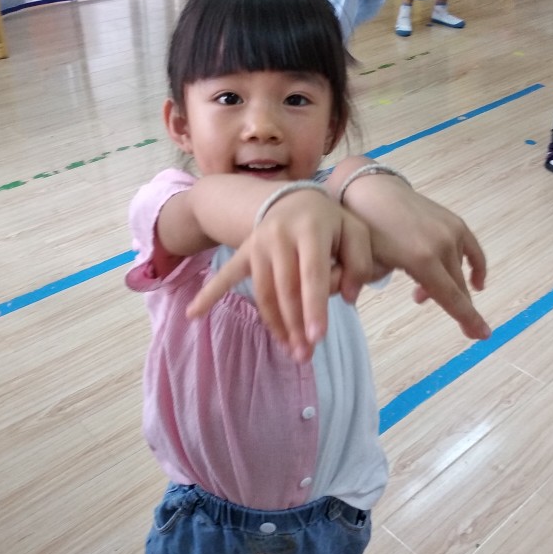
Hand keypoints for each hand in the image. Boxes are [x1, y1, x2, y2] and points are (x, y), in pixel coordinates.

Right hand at [187, 189, 374, 362]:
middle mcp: (280, 236)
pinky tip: (192, 314)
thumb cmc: (331, 222)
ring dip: (275, 325)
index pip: (312, 274)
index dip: (314, 306)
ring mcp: (258, 243)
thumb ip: (360, 262)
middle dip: (295, 325)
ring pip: (264, 292)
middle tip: (305, 355)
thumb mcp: (356, 231)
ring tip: (290, 351)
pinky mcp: (244, 251)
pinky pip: (225, 275)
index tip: (317, 337)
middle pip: (286, 289)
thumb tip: (347, 297)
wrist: (295, 198)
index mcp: (310, 229)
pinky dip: (209, 294)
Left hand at [341, 173, 490, 340]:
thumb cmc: (365, 229)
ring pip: (459, 271)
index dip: (467, 319)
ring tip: (420, 294)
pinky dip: (476, 266)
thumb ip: (393, 283)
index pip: (451, 298)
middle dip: (462, 310)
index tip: (482, 336)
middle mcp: (442, 245)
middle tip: (465, 331)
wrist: (371, 190)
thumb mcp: (373, 264)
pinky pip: (472, 249)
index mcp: (421, 259)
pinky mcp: (453, 221)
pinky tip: (477, 281)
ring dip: (447, 287)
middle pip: (457, 287)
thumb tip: (419, 296)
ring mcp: (450, 230)